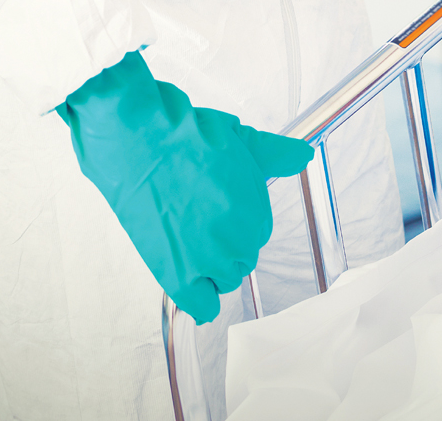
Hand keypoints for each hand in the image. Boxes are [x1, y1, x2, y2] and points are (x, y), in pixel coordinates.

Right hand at [57, 52, 312, 321]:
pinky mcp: (178, 276)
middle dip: (225, 240)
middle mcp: (238, 238)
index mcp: (256, 209)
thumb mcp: (238, 138)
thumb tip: (304, 155)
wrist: (137, 140)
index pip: (257, 231)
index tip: (213, 205)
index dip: (235, 219)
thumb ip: (274, 155)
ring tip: (184, 236)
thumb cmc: (183, 135)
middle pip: (242, 255)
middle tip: (195, 217)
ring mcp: (209, 259)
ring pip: (224, 279)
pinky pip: (203, 307)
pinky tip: (191, 279)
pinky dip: (200, 298)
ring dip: (210, 265)